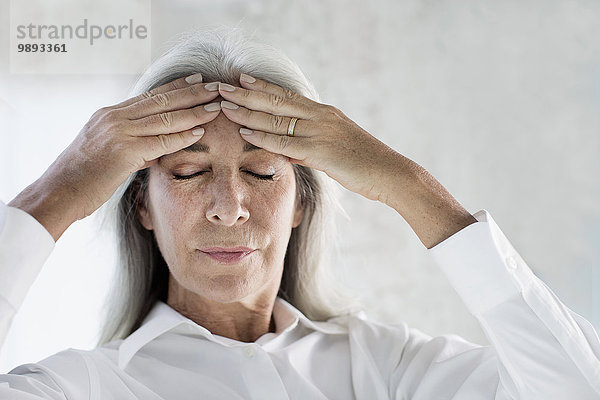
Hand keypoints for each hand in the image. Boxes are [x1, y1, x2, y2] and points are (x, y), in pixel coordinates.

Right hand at [12, 74, 221, 238]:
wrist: (58, 191)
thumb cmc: (82, 178)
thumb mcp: (106, 152)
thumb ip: (133, 146)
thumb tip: (155, 150)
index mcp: (109, 114)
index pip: (150, 96)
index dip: (176, 86)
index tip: (196, 79)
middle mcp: (114, 117)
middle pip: (161, 100)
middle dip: (191, 92)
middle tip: (215, 86)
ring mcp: (118, 132)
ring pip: (164, 117)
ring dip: (194, 111)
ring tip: (216, 106)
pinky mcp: (122, 151)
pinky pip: (160, 142)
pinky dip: (182, 136)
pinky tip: (200, 131)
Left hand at [217, 75, 403, 204]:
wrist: (390, 173)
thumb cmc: (365, 163)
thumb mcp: (335, 149)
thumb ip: (310, 147)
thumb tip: (290, 152)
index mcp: (324, 113)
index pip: (287, 96)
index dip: (262, 87)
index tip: (241, 79)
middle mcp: (320, 116)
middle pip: (277, 101)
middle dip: (246, 93)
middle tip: (222, 86)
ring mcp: (321, 132)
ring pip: (277, 118)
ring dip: (248, 111)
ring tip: (224, 105)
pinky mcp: (321, 151)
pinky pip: (286, 142)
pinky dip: (264, 136)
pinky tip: (246, 132)